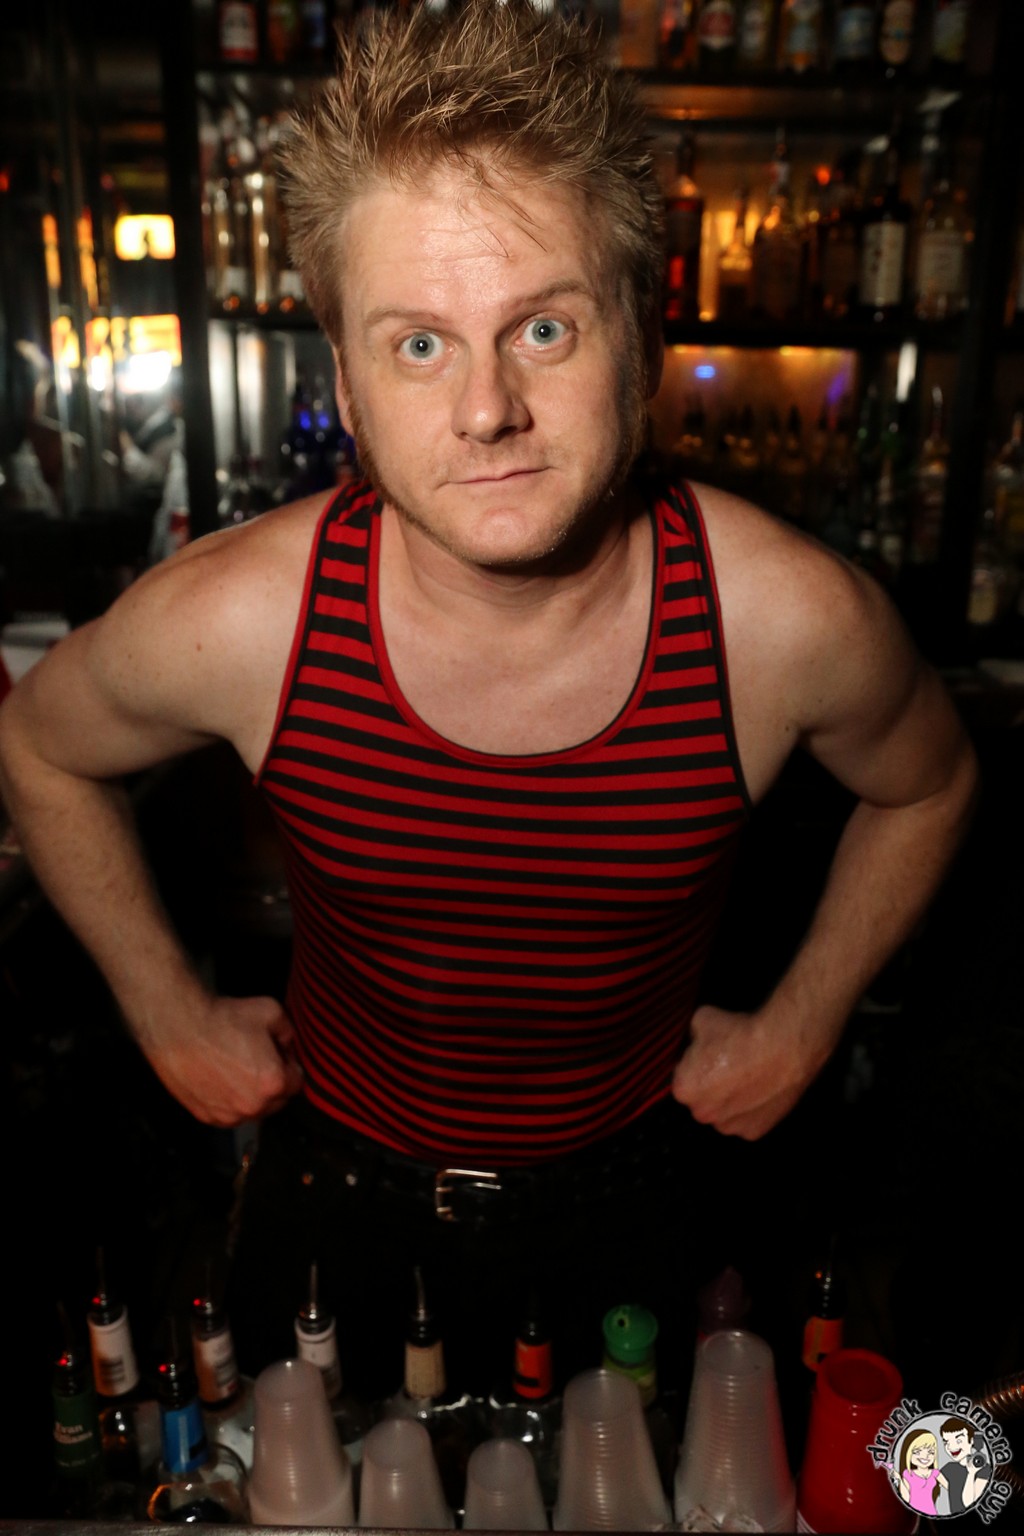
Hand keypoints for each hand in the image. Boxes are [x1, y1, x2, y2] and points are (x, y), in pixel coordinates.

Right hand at [142, 993, 303, 1126]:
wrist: (179, 1027)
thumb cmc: (223, 1019)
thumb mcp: (271, 1011)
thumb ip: (289, 1032)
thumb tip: (289, 1046)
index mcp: (273, 1083)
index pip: (297, 1083)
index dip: (288, 1065)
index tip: (277, 1054)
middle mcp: (252, 1106)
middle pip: (277, 1100)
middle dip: (273, 1083)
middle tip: (256, 1060)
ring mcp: (228, 1115)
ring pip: (252, 1110)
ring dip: (251, 1095)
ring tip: (235, 1069)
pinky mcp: (206, 1116)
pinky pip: (229, 1114)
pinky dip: (229, 1101)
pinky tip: (220, 1079)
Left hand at [671, 1002, 824, 1139]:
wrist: (783, 1045)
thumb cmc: (740, 1032)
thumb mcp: (702, 1019)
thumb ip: (691, 1037)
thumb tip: (695, 1042)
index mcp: (683, 1089)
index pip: (682, 1077)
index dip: (695, 1064)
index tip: (710, 1055)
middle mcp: (702, 1113)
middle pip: (701, 1099)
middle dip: (710, 1086)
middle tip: (729, 1066)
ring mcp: (729, 1126)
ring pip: (722, 1114)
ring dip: (729, 1101)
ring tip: (747, 1077)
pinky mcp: (753, 1132)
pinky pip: (745, 1122)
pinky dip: (750, 1110)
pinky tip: (760, 1090)